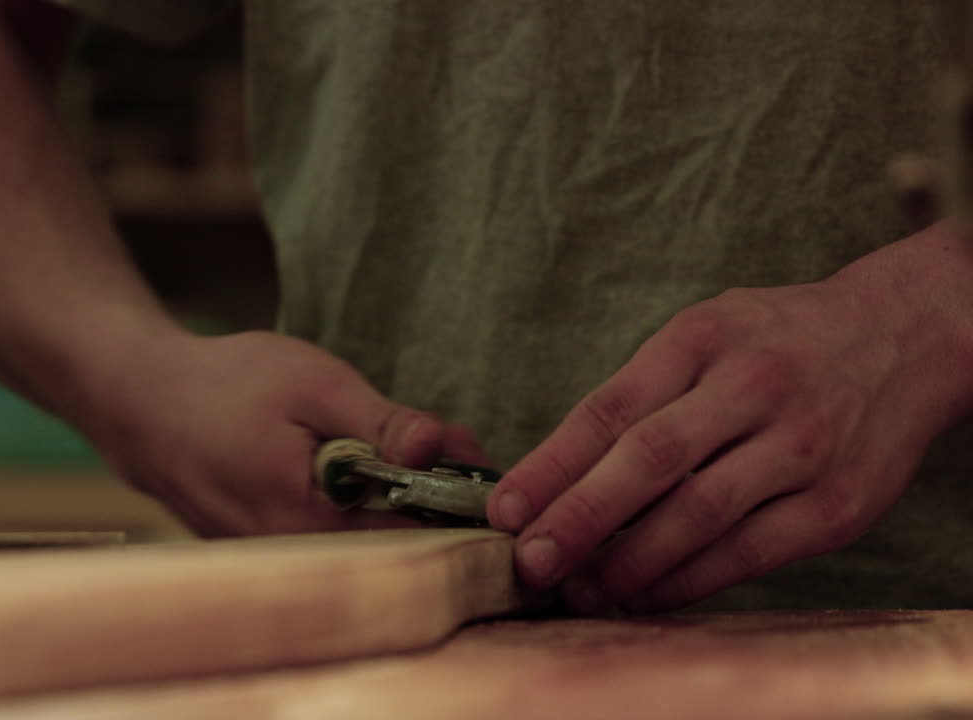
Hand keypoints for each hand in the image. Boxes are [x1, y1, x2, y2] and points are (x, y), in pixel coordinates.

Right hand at [75, 330, 491, 535]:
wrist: (139, 398)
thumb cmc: (224, 383)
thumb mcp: (313, 383)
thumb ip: (381, 422)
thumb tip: (442, 450)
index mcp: (306, 521)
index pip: (411, 539)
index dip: (455, 504)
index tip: (477, 465)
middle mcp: (288, 557)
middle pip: (390, 545)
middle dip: (430, 500)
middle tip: (448, 448)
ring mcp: (270, 558)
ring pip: (360, 540)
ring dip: (393, 500)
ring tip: (407, 451)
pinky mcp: (261, 548)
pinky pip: (327, 535)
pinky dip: (355, 504)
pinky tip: (358, 466)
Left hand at [487, 224, 972, 612]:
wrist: (903, 337)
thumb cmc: (776, 341)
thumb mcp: (704, 333)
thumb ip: (639, 392)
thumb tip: (556, 476)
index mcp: (703, 339)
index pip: (610, 409)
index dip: (551, 466)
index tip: (505, 509)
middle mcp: (752, 388)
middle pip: (649, 461)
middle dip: (578, 519)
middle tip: (530, 562)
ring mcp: (800, 447)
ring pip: (697, 516)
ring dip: (629, 564)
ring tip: (581, 590)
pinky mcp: (836, 505)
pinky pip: (748, 554)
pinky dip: (689, 581)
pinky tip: (647, 595)